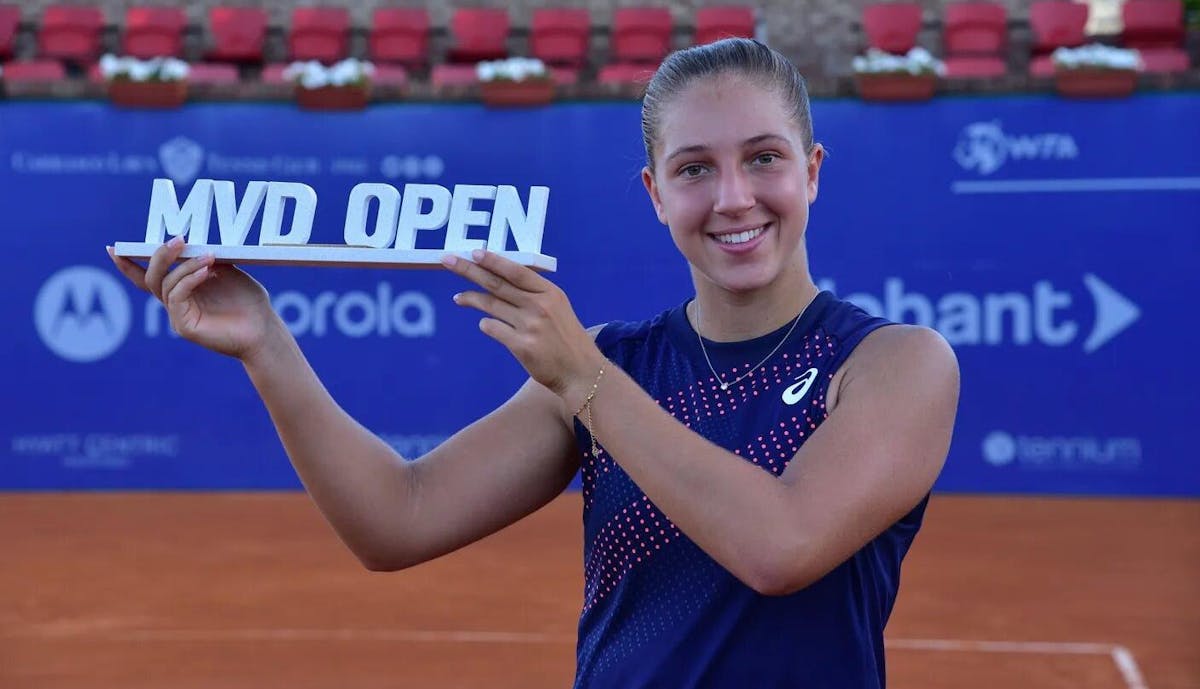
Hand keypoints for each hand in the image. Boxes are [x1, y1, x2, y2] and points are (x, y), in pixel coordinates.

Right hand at [107, 237, 278, 360]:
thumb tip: (192, 241)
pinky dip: (189, 281)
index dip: (129, 264)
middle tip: (177, 239)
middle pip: (152, 278)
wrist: (264, 330)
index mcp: (183, 290)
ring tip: (207, 256)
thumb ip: (206, 258)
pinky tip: (206, 271)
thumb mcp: (226, 271)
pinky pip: (177, 298)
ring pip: (166, 285)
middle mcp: (176, 303)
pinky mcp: (184, 326)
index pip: (151, 276)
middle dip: (160, 256)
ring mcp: (178, 316)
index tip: (114, 247)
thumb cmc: (248, 302)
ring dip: (185, 266)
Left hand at [443, 250, 603, 406]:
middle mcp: (540, 306)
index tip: (474, 252)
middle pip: (497, 284)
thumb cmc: (566, 339)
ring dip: (471, 299)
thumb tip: (499, 279)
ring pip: (491, 305)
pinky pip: (493, 328)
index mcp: (550, 293)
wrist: (581, 372)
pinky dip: (486, 325)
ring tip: (458, 297)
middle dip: (469, 270)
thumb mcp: (557, 308)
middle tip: (448, 261)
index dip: (494, 261)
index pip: (517, 271)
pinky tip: (485, 324)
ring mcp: (530, 326)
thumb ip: (533, 294)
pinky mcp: (522, 346)